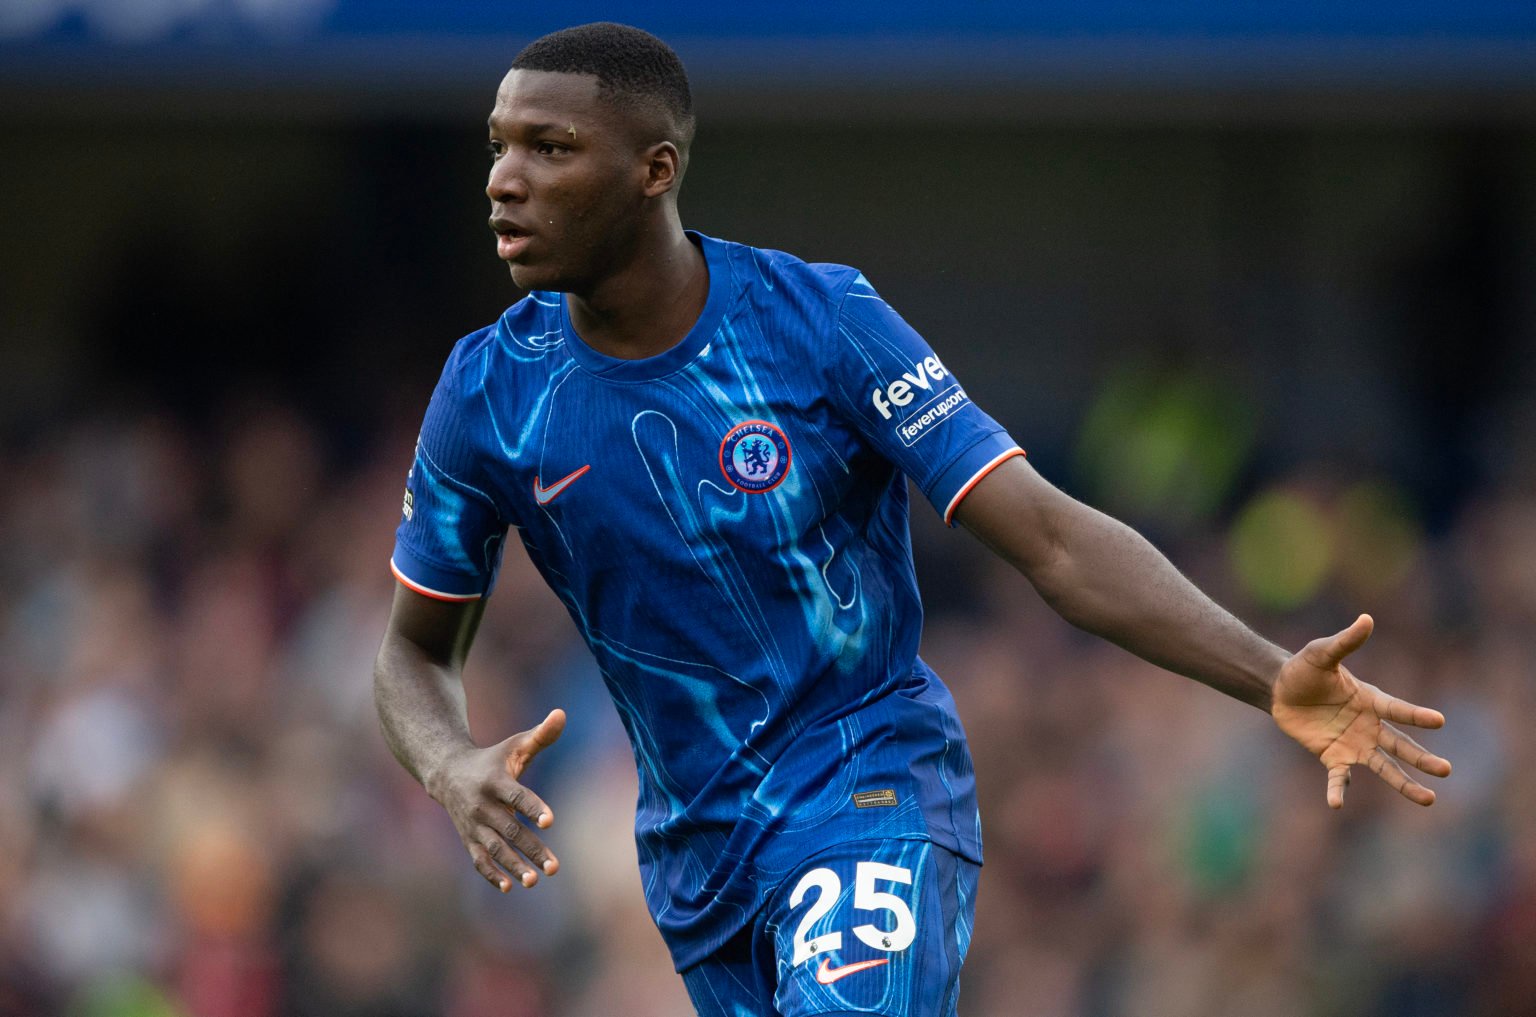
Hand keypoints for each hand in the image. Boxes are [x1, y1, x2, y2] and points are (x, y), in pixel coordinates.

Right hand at [427, 709, 565, 890]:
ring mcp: (472, 825)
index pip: (516, 795)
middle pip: (509, 829)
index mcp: (495, 781)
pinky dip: (491, 875)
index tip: (550, 821)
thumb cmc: (492, 759)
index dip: (532, 807)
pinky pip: (478, 860)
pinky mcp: (467, 839)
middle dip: (531, 848)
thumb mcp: (514, 745)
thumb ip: (541, 734)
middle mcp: (481, 805)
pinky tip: (508, 888)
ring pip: (493, 849)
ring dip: (513, 866)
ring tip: (534, 881)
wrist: (447, 772)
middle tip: (554, 868)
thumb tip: (562, 713)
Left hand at [1271, 615, 1450, 808]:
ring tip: (1428, 799)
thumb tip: (1366, 619)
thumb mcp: (1321, 653)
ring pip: (1384, 766)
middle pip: (1400, 744)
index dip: (1416, 715)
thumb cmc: (1305, 668)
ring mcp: (1353, 743)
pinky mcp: (1333, 756)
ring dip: (1403, 782)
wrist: (1279, 688)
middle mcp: (1369, 725)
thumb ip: (1345, 642)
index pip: (1398, 709)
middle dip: (1422, 758)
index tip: (1439, 720)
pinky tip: (1336, 805)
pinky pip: (1339, 777)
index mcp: (1371, 700)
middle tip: (1445, 770)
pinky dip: (1338, 790)